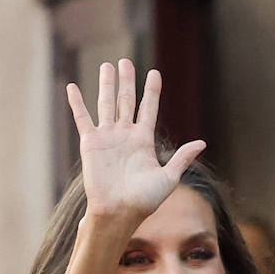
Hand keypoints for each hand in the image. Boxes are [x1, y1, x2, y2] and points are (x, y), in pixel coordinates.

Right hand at [66, 59, 205, 223]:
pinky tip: (72, 87)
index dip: (152, 91)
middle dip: (127, 81)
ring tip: (107, 65)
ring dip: (106, 84)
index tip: (154, 73)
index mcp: (144, 140)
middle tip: (125, 61)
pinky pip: (83, 118)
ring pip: (106, 103)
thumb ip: (182, 157)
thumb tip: (202, 142)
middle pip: (127, 100)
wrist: (119, 212)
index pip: (148, 109)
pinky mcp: (90, 143)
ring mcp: (107, 137)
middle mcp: (125, 135)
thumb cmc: (145, 200)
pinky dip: (77, 103)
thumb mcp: (169, 178)